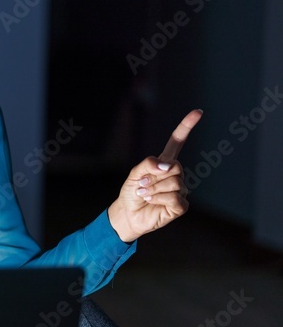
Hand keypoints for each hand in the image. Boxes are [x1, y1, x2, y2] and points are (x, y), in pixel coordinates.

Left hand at [107, 109, 202, 242]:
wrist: (128, 214)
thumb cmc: (131, 192)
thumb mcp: (134, 174)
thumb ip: (149, 164)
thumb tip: (168, 166)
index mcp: (164, 163)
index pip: (177, 142)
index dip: (186, 127)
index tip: (198, 112)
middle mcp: (175, 174)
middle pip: (176, 167)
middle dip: (155, 176)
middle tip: (142, 184)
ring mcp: (180, 190)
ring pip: (174, 183)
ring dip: (154, 189)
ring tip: (144, 194)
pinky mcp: (181, 205)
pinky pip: (174, 198)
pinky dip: (159, 199)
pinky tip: (152, 202)